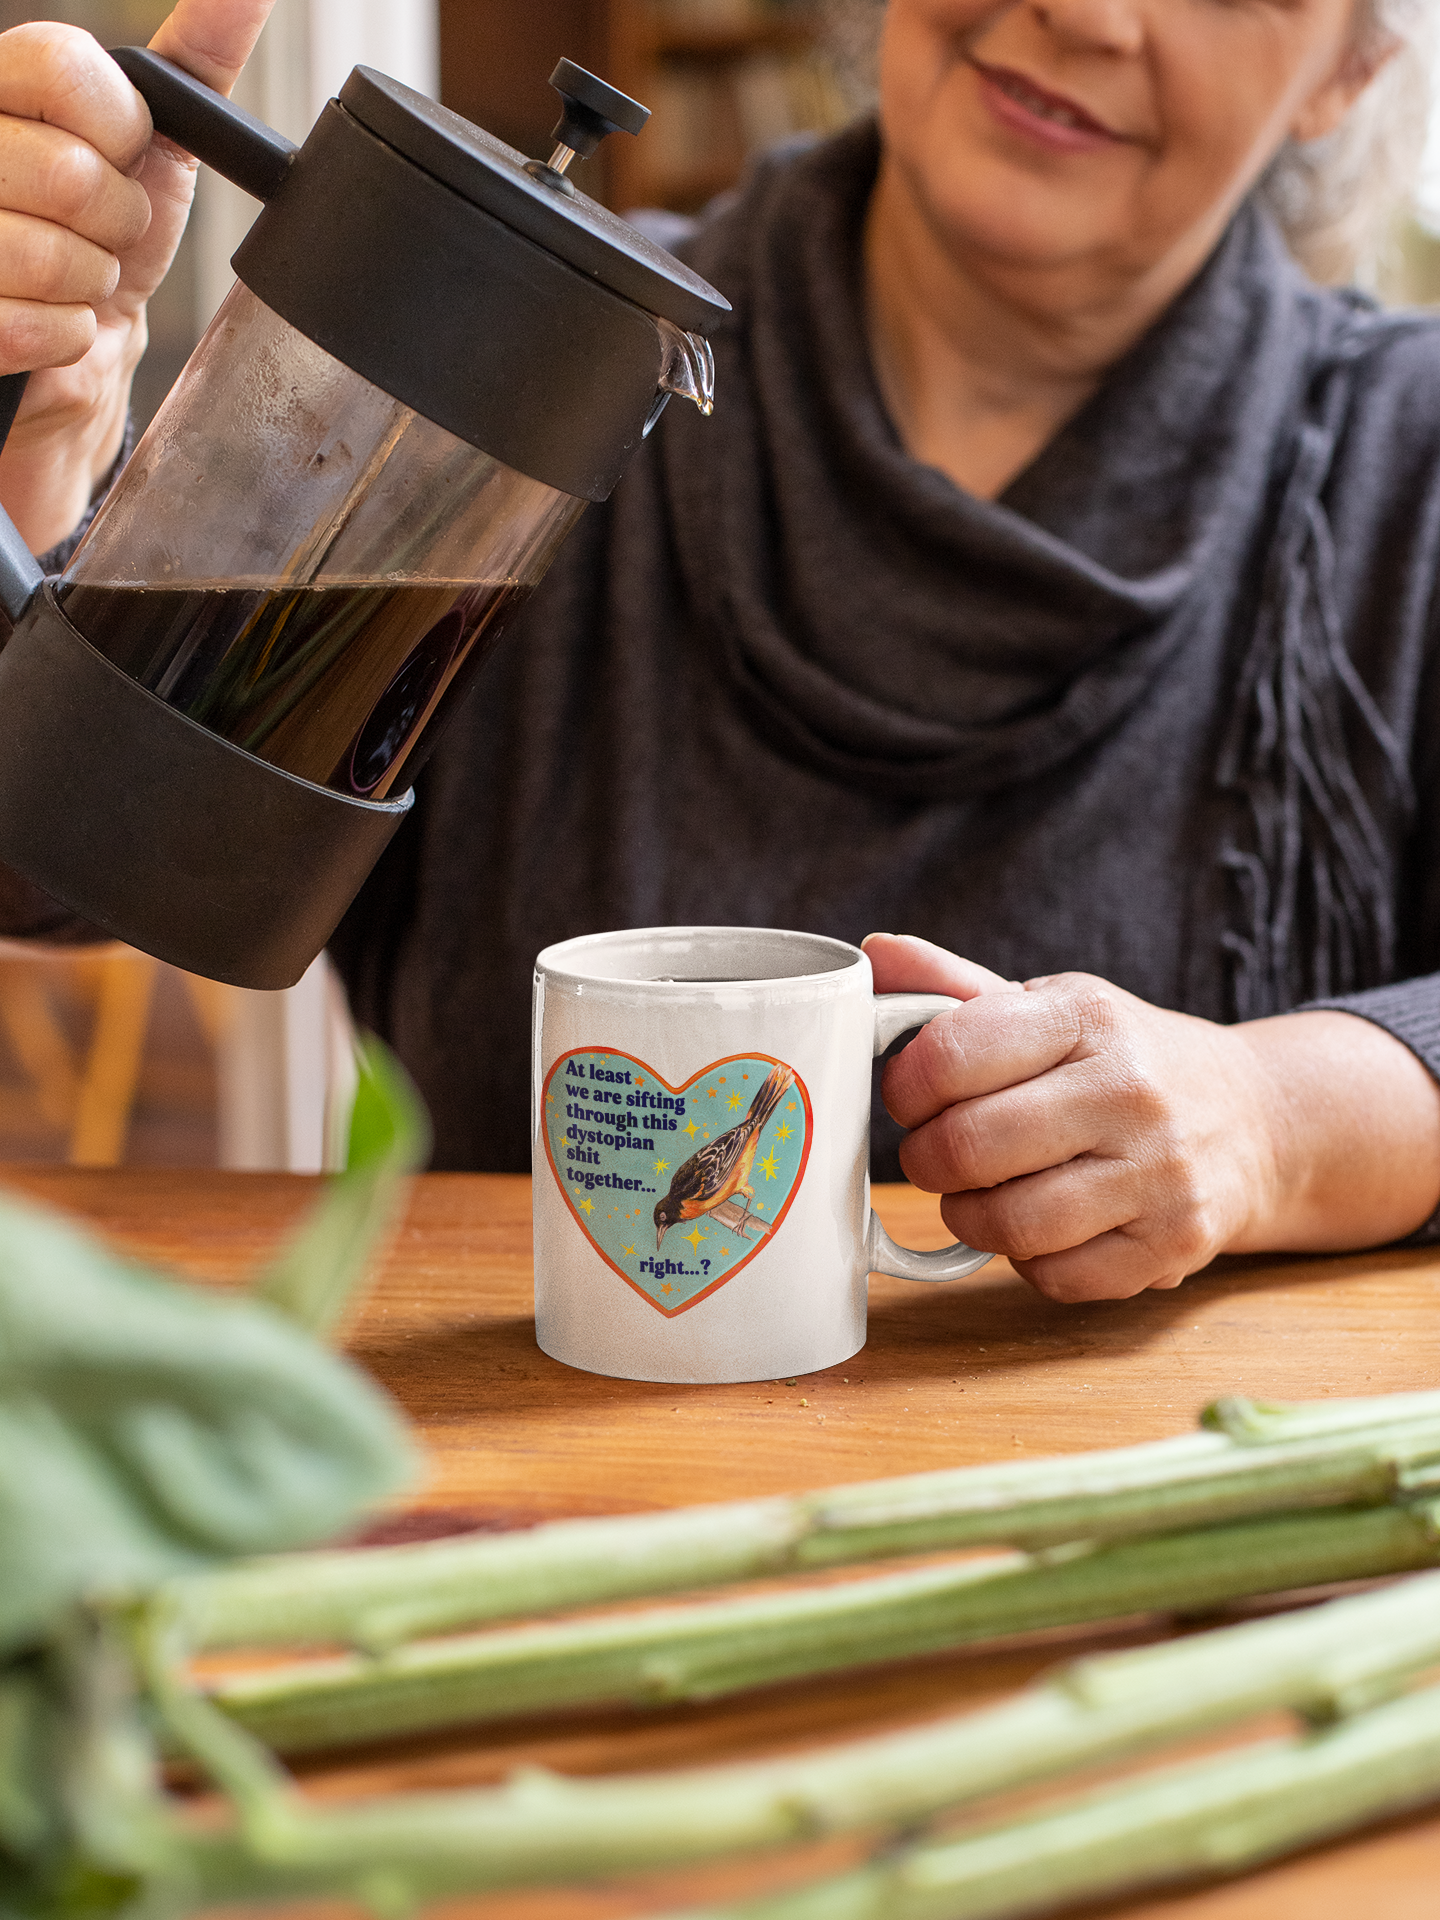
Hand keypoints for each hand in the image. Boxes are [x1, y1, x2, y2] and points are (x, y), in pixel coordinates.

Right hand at [0, 2, 276, 552]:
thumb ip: (196, 64)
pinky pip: (43, 327)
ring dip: (91, 283)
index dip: (118, 128)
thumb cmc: (117, 238)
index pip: (59, 65)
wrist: (88, 345)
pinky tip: (55, 325)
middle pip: (66, 170)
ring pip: (53, 255)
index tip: (124, 157)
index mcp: (0, 87)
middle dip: (116, 221)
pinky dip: (70, 337)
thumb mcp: (163, 143)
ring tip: (76, 280)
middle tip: (102, 234)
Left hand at [864, 932, 1439, 1302]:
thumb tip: (872, 954)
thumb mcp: (1050, 1007)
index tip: (910, 1098)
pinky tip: (1042, 1227)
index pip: (951, 1055)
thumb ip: (954, 988)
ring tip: (979, 1193)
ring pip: (1009, 1224)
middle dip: (927, 1160)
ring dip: (969, 1217)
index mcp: (1087, 1016)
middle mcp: (1130, 1089)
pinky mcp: (1174, 1244)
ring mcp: (1160, 1172)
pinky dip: (1028, 1262)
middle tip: (935, 1155)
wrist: (1251, 1117)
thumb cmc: (1120, 1061)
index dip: (905, 1088)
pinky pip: (1056, 1278)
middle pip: (969, 1148)